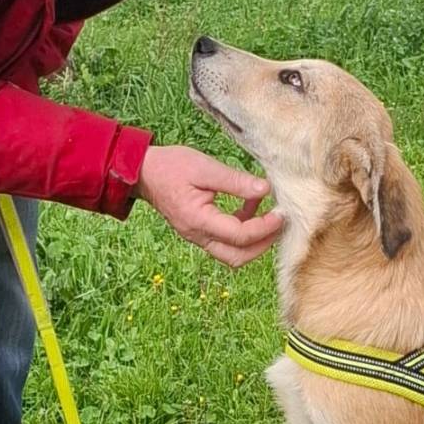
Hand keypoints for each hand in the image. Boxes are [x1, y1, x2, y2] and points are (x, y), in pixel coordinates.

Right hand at [134, 145, 282, 266]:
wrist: (142, 172)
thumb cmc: (170, 166)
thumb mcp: (205, 167)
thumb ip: (235, 181)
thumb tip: (265, 190)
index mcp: (198, 220)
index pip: (239, 236)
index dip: (265, 227)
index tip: (281, 213)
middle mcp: (197, 235)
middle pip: (237, 257)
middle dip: (263, 244)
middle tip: (279, 223)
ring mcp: (197, 236)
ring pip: (231, 254)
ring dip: (253, 241)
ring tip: (268, 215)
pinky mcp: (198, 231)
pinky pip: (224, 241)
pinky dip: (242, 231)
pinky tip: (250, 206)